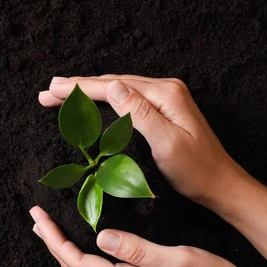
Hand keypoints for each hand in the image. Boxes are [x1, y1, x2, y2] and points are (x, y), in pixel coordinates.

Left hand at [28, 206, 259, 266]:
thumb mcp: (176, 260)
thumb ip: (138, 249)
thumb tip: (101, 236)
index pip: (78, 261)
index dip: (55, 240)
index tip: (39, 218)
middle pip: (74, 266)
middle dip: (51, 241)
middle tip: (35, 217)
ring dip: (62, 247)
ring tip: (47, 229)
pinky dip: (79, 251)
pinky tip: (79, 242)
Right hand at [38, 75, 241, 205]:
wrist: (220, 184)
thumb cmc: (196, 170)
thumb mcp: (167, 144)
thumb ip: (139, 114)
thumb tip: (112, 87)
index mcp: (164, 94)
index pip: (112, 86)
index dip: (79, 88)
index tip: (52, 90)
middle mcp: (164, 89)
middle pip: (112, 83)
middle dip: (77, 86)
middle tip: (47, 91)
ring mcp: (163, 98)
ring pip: (116, 89)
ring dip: (86, 91)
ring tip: (59, 92)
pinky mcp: (161, 110)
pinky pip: (125, 98)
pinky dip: (102, 99)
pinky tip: (89, 100)